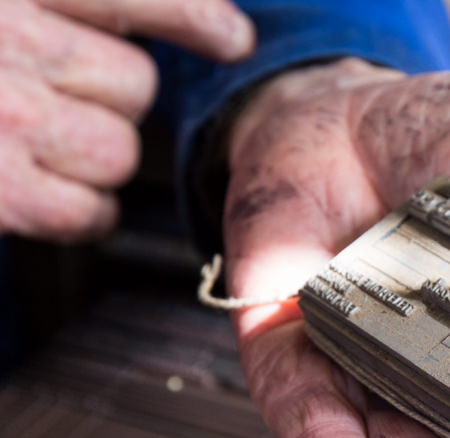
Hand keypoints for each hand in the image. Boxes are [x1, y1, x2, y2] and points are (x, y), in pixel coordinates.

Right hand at [0, 0, 253, 238]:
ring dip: (92, 160)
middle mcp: (12, 39)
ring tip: (25, 146)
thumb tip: (125, 26)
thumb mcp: (1, 11)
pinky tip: (33, 193)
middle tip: (50, 103)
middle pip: (135, 85)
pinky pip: (88, 210)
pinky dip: (75, 213)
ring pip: (119, 151)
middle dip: (111, 103)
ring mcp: (8, 115)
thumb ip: (62, 11)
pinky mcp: (2, 188)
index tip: (234, 40)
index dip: (190, 16)